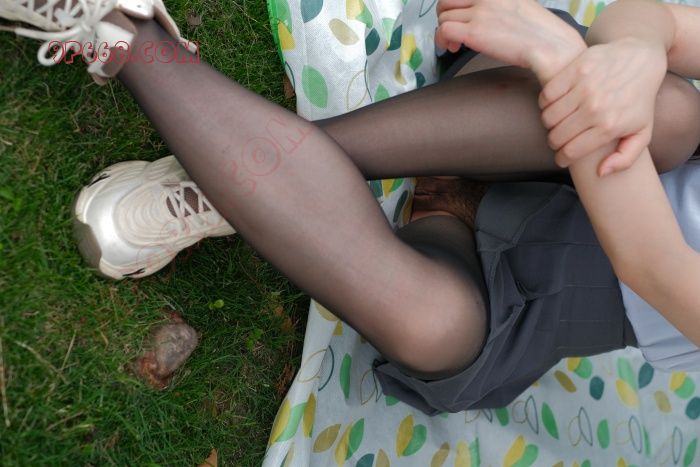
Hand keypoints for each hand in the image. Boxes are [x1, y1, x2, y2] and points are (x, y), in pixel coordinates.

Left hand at [435, 0, 584, 80]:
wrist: (549, 46)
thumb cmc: (538, 32)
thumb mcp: (517, 3)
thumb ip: (496, 4)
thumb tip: (480, 14)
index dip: (455, 6)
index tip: (460, 17)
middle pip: (446, 1)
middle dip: (444, 17)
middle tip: (453, 32)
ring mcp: (479, 13)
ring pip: (443, 18)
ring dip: (445, 32)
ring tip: (456, 44)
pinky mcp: (474, 32)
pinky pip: (444, 30)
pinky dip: (443, 40)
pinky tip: (454, 48)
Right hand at [539, 38, 667, 175]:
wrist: (641, 59)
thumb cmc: (639, 99)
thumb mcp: (642, 132)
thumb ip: (625, 158)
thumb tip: (600, 172)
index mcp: (609, 126)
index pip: (571, 152)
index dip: (562, 158)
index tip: (562, 157)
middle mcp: (595, 108)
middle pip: (556, 136)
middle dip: (554, 142)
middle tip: (559, 139)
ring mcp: (584, 88)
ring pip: (548, 117)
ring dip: (549, 124)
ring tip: (558, 122)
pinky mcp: (575, 71)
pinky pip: (546, 96)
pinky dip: (545, 103)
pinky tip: (555, 104)